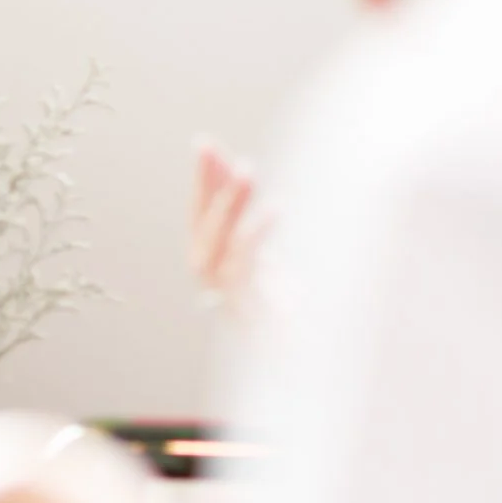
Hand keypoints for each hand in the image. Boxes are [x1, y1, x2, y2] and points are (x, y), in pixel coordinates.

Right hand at [190, 137, 268, 314]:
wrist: (299, 358)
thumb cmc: (285, 312)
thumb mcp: (267, 261)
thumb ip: (251, 225)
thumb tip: (239, 173)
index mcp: (213, 265)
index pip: (202, 214)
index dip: (204, 180)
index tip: (205, 144)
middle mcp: (211, 280)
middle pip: (205, 226)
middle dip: (211, 186)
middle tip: (220, 150)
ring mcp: (227, 296)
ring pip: (221, 243)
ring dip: (231, 204)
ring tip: (247, 170)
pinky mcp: (249, 309)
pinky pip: (246, 265)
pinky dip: (255, 232)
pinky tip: (272, 207)